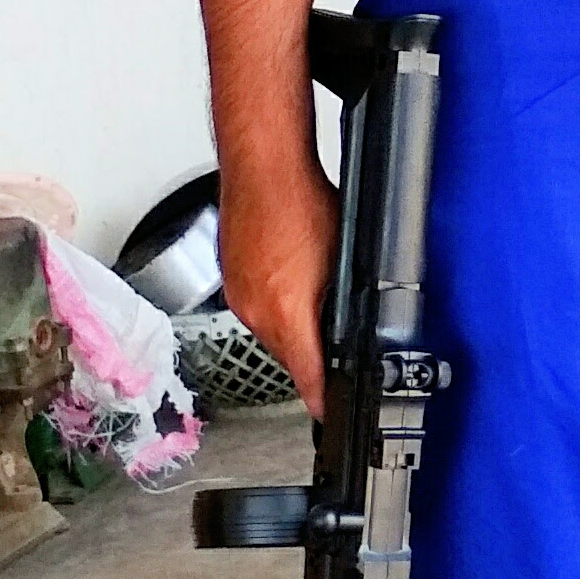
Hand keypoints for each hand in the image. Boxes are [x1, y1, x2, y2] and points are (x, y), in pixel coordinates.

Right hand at [217, 158, 337, 408]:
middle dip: (311, 356)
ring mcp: (240, 295)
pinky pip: (257, 307)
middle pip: (289, 357)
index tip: (330, 412)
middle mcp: (256, 311)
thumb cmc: (301, 201)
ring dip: (293, 327)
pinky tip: (292, 278)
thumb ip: (340, 306)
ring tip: (313, 302)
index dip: (322, 400)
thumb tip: (348, 330)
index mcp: (285, 314)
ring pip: (272, 331)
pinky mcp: (232, 278)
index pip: (306, 378)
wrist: (262, 166)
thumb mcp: (342, 261)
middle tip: (333, 350)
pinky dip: (276, 304)